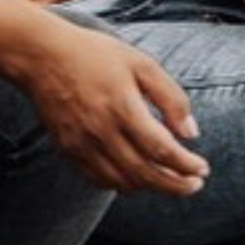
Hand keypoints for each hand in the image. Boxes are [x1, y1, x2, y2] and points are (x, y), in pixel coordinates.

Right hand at [15, 23, 209, 195]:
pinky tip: (140, 178)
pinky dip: (123, 185)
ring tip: (172, 181)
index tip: (203, 169)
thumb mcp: (143, 65)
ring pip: (122, 182)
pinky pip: (99, 179)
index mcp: (123, 108)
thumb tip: (191, 134)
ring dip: (151, 188)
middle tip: (195, 185)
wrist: (41, 56)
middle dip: (175, 185)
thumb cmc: (96, 55)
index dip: (186, 165)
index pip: (161, 150)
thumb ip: (172, 99)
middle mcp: (101, 132)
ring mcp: (81, 144)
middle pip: (144, 174)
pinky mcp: (68, 150)